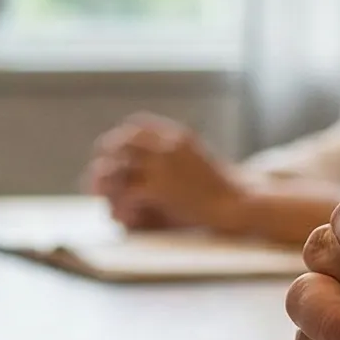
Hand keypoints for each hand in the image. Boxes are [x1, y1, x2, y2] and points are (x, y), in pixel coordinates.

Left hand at [85, 113, 244, 233]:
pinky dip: (120, 204)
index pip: (138, 124)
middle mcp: (166, 146)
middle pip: (122, 143)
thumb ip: (177, 152)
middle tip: (100, 173)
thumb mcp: (201, 159)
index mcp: (177, 136)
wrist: (240, 203)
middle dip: (107, 157)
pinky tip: (119, 215)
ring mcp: (161, 166)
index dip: (122, 136)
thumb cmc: (225, 187)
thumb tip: (159, 153)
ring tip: (102, 195)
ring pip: (118, 168)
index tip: (114, 149)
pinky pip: (126, 193)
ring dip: (108, 181)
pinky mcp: (158, 189)